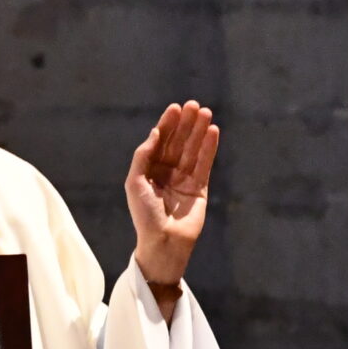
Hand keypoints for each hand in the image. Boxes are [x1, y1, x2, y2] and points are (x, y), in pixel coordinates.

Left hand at [125, 101, 218, 312]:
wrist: (163, 242)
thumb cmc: (144, 215)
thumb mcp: (134, 183)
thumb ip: (143, 156)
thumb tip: (155, 132)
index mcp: (150, 170)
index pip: (161, 142)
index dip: (168, 124)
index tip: (176, 108)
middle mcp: (167, 172)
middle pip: (179, 142)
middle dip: (186, 124)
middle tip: (195, 106)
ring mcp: (185, 180)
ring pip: (193, 150)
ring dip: (200, 131)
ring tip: (206, 113)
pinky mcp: (200, 188)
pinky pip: (205, 164)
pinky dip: (210, 148)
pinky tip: (213, 132)